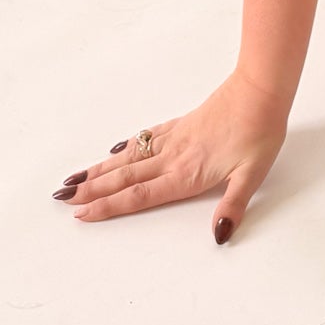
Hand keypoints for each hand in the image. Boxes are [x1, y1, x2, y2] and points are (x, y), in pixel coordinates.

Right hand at [50, 68, 290, 242]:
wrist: (261, 89)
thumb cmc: (260, 131)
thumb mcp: (253, 174)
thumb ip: (233, 205)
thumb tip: (218, 235)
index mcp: (187, 174)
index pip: (140, 196)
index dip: (109, 206)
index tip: (81, 214)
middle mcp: (174, 157)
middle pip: (125, 177)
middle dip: (92, 190)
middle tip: (62, 200)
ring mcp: (175, 138)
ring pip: (129, 157)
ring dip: (100, 169)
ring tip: (75, 179)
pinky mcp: (182, 123)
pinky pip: (145, 137)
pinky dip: (126, 146)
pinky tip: (115, 149)